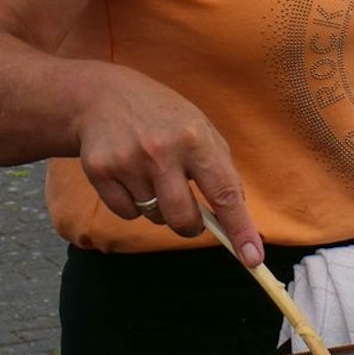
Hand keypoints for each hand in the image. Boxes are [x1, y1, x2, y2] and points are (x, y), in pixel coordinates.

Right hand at [75, 64, 263, 266]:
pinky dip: (132, 205)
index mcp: (195, 138)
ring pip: (154, 217)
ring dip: (159, 208)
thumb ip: (220, 167)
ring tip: (152, 175)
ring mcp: (128, 161)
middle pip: (183, 219)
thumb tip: (235, 213)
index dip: (240, 229)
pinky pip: (126, 213)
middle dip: (191, 227)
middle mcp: (162, 150)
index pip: (224, 193)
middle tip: (190, 216)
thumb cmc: (161, 117)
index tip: (253, 257)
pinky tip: (129, 176)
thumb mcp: (199, 128)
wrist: (102, 97)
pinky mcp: (100, 171)